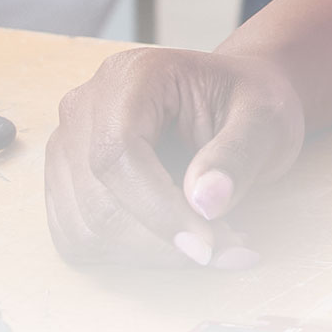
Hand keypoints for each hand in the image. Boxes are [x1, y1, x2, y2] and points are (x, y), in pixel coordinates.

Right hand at [45, 45, 304, 268]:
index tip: (208, 243)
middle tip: (229, 249)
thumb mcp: (264, 117)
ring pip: (87, 231)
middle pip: (98, 202)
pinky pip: (82, 241)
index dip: (158, 210)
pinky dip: (133, 255)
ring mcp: (67, 148)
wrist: (234, 102)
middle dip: (164, 241)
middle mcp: (85, 107)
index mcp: (131, 76)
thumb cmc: (248, 102)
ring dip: (152, 254)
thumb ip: (237, 154)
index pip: (118, 154)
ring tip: (213, 240)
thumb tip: (205, 202)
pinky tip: (179, 239)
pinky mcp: (67, 186)